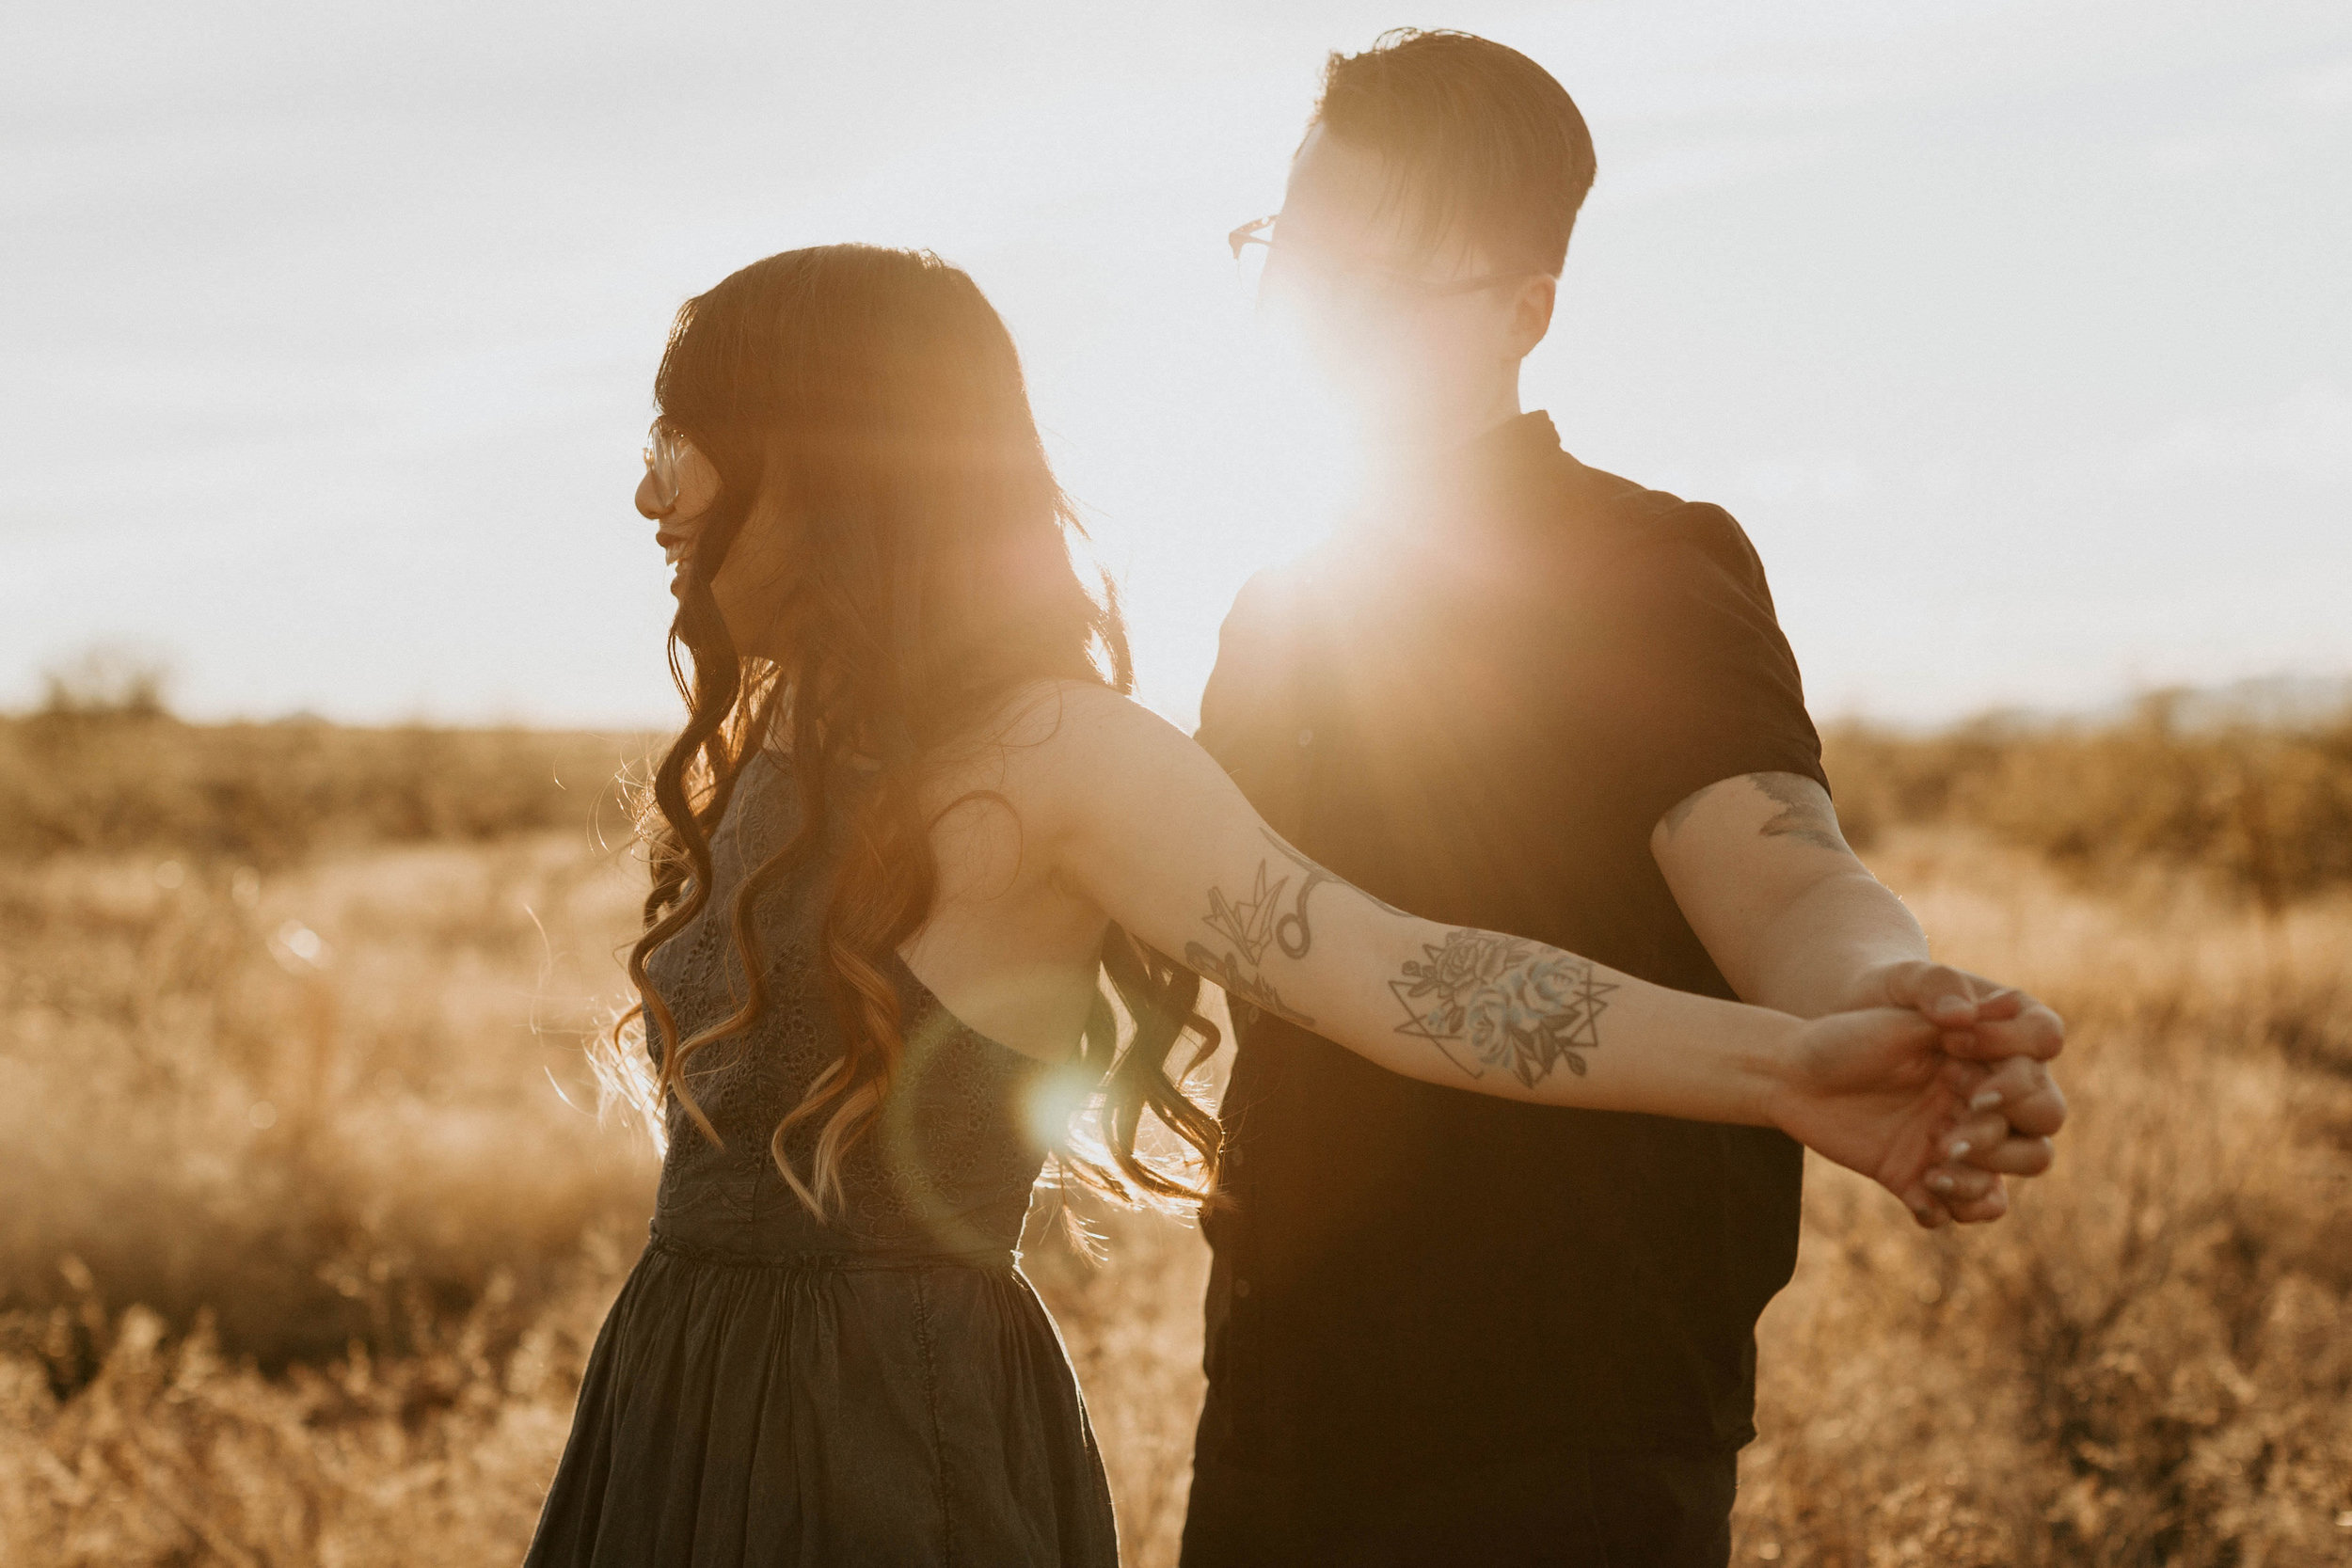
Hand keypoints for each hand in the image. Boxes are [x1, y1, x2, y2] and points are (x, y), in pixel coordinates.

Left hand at [1839, 959, 2066, 1219]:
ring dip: (1986, 1174)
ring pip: (2023, 1163)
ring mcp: (1967, 1135)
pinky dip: (1954, 1207)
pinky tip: (1919, 1193)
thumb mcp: (1892, 990)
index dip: (2011, 1048)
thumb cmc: (1853, 1026)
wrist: (1796, 1074)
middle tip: (1947, 1131)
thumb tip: (1976, 1009)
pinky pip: (1971, 1205)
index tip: (1954, 1048)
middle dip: (2001, 1125)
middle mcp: (1991, 1091)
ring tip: (1935, 1165)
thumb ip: (1936, 988)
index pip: (2043, 1041)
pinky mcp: (1932, 1173)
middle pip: (2045, 1115)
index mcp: (1992, 1042)